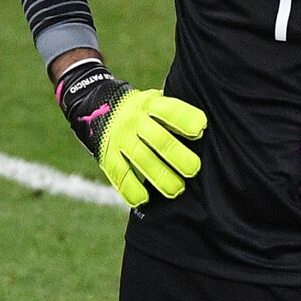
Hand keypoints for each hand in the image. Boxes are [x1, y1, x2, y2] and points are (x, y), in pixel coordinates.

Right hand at [56, 61, 206, 206]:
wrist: (97, 107)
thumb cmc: (143, 110)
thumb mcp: (156, 101)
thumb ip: (173, 113)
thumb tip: (203, 129)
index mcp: (151, 104)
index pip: (170, 111)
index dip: (186, 120)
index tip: (200, 129)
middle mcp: (134, 121)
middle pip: (158, 140)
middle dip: (178, 156)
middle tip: (194, 169)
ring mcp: (119, 139)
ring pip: (141, 159)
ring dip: (160, 177)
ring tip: (177, 189)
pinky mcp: (107, 157)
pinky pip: (119, 175)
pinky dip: (131, 189)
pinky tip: (144, 199)